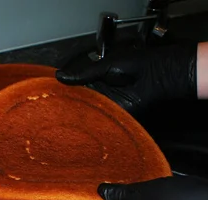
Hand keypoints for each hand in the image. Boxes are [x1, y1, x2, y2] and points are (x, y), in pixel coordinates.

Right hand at [56, 43, 197, 116]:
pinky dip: (93, 124)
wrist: (157, 76)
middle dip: (68, 107)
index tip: (50, 95)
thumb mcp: (105, 66)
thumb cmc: (137, 65)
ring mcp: (108, 107)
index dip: (64, 92)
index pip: (75, 88)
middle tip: (52, 111)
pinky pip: (101, 122)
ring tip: (61, 121)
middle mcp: (101, 95)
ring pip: (89, 114)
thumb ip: (83, 74)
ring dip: (78, 117)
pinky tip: (80, 127)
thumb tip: (60, 76)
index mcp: (96, 80)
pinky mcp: (116, 116)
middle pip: (80, 104)